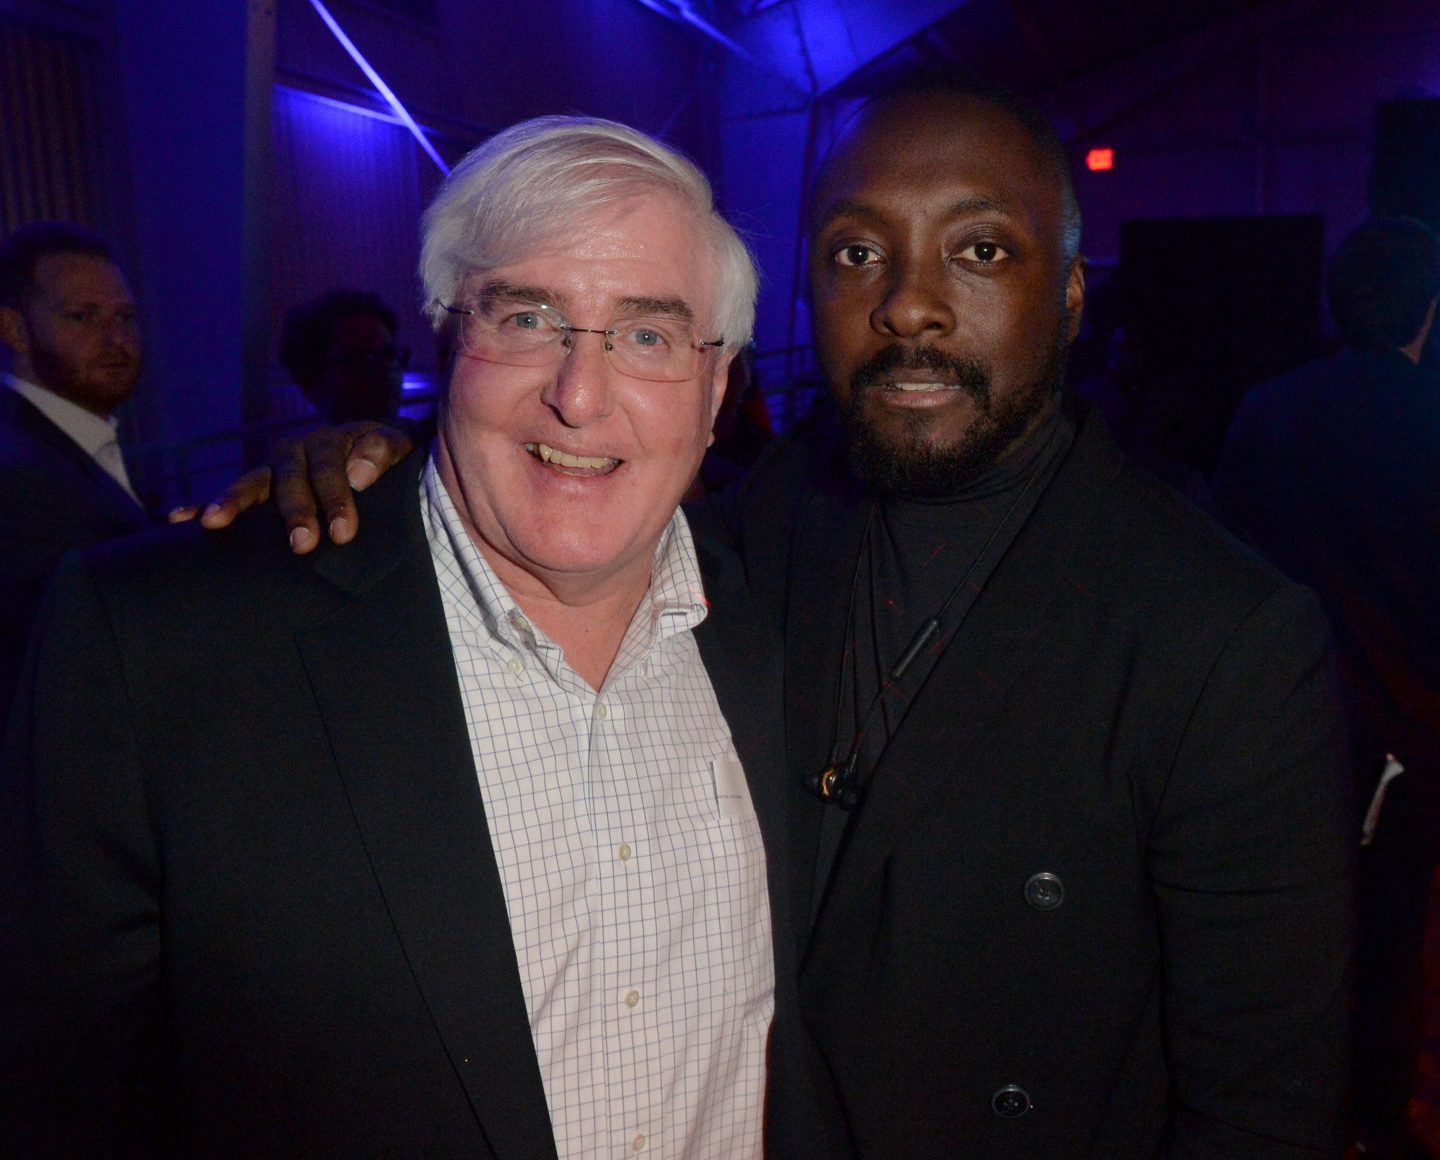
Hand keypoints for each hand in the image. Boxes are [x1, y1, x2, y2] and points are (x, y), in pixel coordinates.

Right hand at [171, 422, 415, 553]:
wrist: (375, 457)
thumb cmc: (386, 458)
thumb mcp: (396, 447)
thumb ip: (382, 451)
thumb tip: (359, 473)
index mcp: (329, 442)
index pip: (329, 470)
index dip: (335, 498)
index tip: (343, 532)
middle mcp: (295, 452)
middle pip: (290, 481)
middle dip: (295, 512)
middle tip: (303, 545)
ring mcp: (273, 470)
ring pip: (252, 484)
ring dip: (234, 503)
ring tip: (214, 523)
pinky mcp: (259, 488)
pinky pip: (229, 495)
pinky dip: (204, 505)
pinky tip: (179, 519)